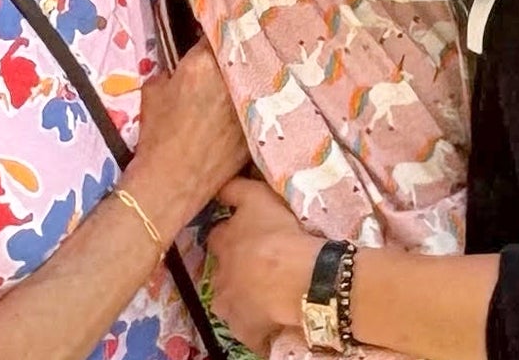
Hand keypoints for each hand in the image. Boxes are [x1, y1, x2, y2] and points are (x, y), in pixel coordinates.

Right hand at [129, 40, 250, 224]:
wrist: (171, 181)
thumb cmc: (157, 135)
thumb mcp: (154, 91)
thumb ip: (173, 70)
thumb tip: (184, 68)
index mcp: (203, 62)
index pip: (216, 32)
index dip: (216, 32)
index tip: (214, 34)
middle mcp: (231, 79)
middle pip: (241, 54)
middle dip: (236, 53)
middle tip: (231, 54)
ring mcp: (248, 103)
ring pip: (254, 78)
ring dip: (248, 76)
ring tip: (244, 76)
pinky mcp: (257, 127)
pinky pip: (259, 104)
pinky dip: (255, 102)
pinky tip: (251, 104)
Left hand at [207, 177, 323, 354]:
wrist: (302, 277)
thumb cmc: (280, 233)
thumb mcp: (257, 198)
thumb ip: (234, 190)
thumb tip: (218, 186)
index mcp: (222, 243)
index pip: (216, 237)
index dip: (230, 236)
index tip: (244, 238)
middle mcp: (219, 275)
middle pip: (222, 272)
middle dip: (234, 270)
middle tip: (257, 268)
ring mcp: (230, 306)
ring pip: (230, 302)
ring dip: (242, 298)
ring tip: (264, 295)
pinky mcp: (246, 331)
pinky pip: (249, 331)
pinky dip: (256, 327)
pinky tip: (270, 321)